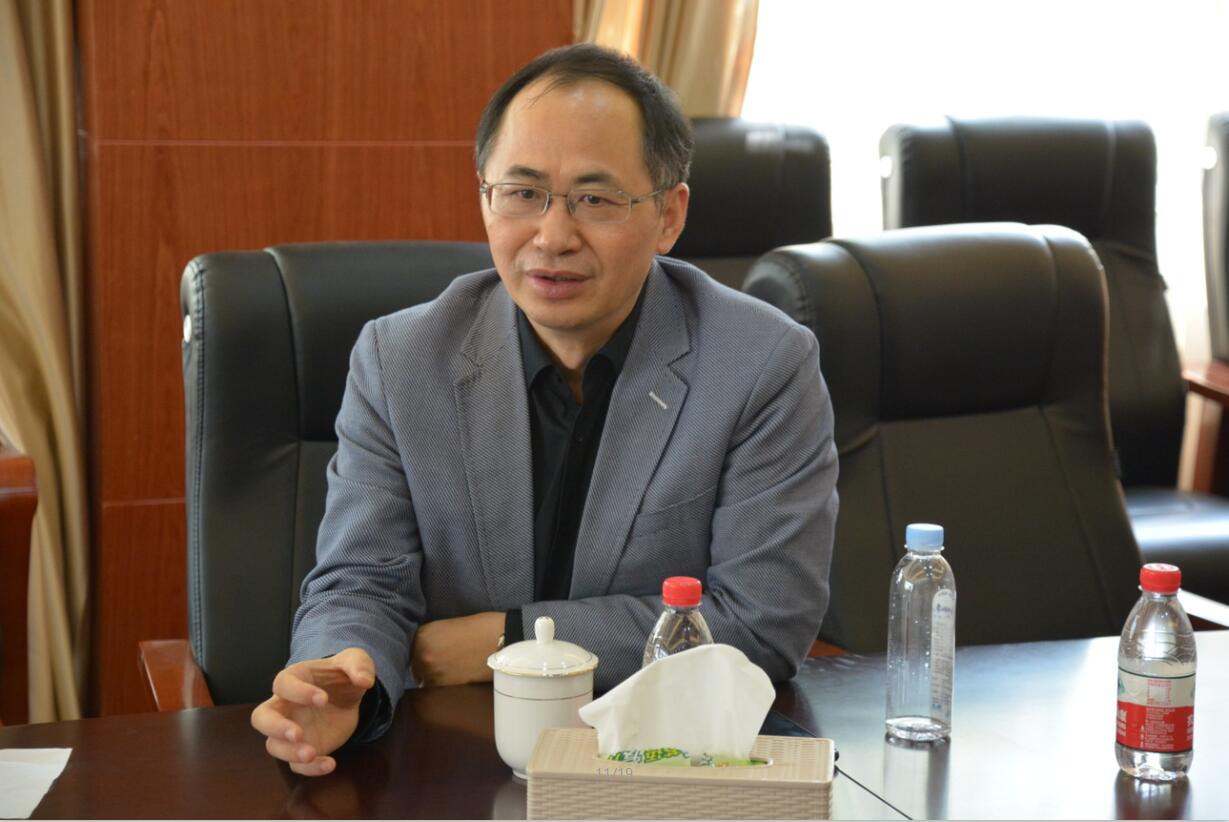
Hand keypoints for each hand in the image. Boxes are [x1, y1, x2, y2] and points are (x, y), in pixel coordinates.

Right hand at [250, 647, 374, 775]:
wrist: (347, 698)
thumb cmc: (341, 675)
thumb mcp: (355, 661)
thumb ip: (359, 665)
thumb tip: (365, 680)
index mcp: (293, 679)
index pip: (283, 684)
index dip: (298, 692)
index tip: (324, 699)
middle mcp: (285, 706)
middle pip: (261, 718)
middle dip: (275, 727)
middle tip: (297, 734)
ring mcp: (290, 729)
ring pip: (274, 745)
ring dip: (289, 752)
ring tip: (312, 753)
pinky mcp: (302, 748)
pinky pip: (296, 764)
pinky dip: (309, 769)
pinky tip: (330, 764)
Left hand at [411, 611, 503, 686]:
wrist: (502, 640)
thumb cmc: (481, 627)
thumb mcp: (448, 626)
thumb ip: (431, 639)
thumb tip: (425, 652)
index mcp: (422, 635)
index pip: (410, 650)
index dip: (421, 652)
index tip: (433, 653)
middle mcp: (421, 654)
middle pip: (415, 667)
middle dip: (425, 666)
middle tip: (445, 663)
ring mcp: (431, 672)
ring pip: (424, 680)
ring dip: (434, 678)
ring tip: (453, 671)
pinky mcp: (444, 687)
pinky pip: (436, 690)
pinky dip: (444, 686)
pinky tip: (457, 677)